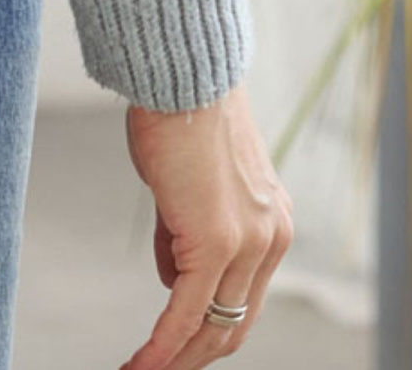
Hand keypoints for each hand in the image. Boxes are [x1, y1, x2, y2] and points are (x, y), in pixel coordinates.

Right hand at [116, 80, 293, 368]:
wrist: (180, 72)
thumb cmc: (178, 112)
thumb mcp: (190, 184)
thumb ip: (187, 232)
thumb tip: (175, 276)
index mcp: (271, 222)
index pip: (244, 298)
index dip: (209, 330)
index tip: (176, 349)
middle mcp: (271, 237)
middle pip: (235, 324)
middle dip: (194, 357)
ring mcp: (248, 241)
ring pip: (213, 326)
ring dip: (175, 358)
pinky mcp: (216, 240)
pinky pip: (187, 311)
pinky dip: (162, 345)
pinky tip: (140, 365)